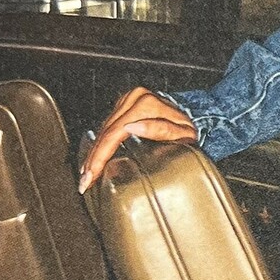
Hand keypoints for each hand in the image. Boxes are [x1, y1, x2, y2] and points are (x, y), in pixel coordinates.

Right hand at [79, 87, 197, 192]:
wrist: (194, 116)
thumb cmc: (190, 130)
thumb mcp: (183, 134)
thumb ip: (160, 130)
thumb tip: (132, 128)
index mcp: (146, 105)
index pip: (115, 134)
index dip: (101, 157)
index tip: (92, 175)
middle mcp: (134, 99)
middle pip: (105, 132)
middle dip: (93, 159)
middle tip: (84, 181)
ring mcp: (128, 100)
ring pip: (103, 129)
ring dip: (93, 153)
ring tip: (86, 174)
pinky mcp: (124, 105)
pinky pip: (107, 126)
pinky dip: (99, 144)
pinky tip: (94, 158)